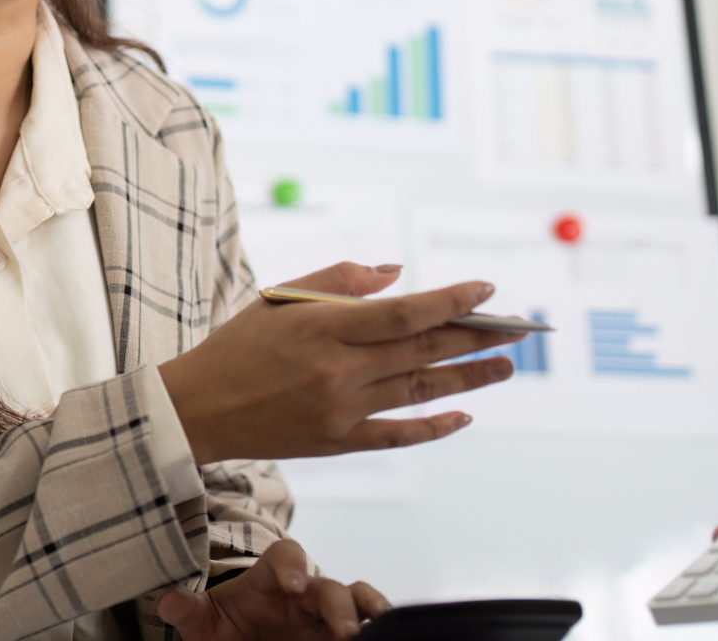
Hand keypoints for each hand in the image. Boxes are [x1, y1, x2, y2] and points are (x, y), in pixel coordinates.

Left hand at [157, 538, 388, 640]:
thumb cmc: (229, 628)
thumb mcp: (206, 624)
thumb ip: (189, 610)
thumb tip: (165, 599)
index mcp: (268, 580)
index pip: (284, 556)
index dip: (291, 564)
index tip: (293, 584)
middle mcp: (303, 592)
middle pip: (327, 584)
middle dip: (338, 602)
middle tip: (341, 628)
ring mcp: (325, 613)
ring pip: (356, 598)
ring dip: (366, 609)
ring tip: (373, 627)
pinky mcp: (339, 632)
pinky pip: (368, 620)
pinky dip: (379, 622)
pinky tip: (384, 632)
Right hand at [158, 263, 519, 464]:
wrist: (199, 408)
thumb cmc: (240, 345)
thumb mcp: (281, 298)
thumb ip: (339, 281)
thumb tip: (398, 275)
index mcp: (323, 329)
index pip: (405, 313)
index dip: (452, 300)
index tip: (486, 289)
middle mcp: (338, 371)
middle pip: (423, 349)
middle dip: (476, 336)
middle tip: (517, 328)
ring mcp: (341, 410)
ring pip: (421, 390)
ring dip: (469, 377)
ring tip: (505, 366)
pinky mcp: (338, 442)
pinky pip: (398, 435)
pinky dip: (435, 427)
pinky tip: (464, 415)